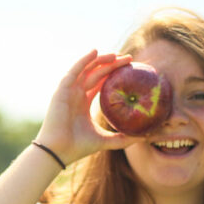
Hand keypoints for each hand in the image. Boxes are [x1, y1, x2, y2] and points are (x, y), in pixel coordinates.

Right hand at [35, 49, 146, 165]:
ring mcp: (69, 91)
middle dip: (112, 64)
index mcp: (84, 103)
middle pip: (96, 73)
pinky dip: (84, 60)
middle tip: (129, 59)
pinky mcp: (62, 90)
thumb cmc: (78, 147)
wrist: (58, 152)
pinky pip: (75, 71)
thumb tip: (144, 138)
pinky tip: (95, 51)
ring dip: (101, 60)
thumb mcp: (105, 140)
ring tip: (117, 54)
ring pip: (86, 69)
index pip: (100, 83)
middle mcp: (76, 94)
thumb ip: (123, 138)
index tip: (130, 69)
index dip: (114, 74)